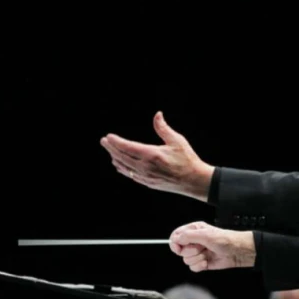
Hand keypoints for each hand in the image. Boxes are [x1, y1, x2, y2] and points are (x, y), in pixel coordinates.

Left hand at [100, 111, 214, 201]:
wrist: (194, 181)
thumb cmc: (187, 159)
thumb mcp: (177, 140)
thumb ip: (163, 128)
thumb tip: (157, 114)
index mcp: (151, 155)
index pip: (127, 147)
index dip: (116, 142)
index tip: (108, 137)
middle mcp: (145, 167)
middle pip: (122, 157)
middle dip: (111, 148)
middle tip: (104, 141)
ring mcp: (145, 177)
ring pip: (124, 167)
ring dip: (115, 158)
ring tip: (110, 151)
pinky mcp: (148, 183)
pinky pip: (130, 175)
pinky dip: (122, 168)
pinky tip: (120, 165)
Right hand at [169, 222, 255, 271]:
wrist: (238, 252)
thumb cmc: (225, 240)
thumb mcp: (205, 235)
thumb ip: (188, 236)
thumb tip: (175, 239)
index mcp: (193, 230)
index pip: (176, 236)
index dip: (175, 243)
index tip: (179, 248)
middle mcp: (194, 241)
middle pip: (180, 250)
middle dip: (190, 251)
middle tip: (200, 248)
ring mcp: (198, 252)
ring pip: (186, 260)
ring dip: (197, 259)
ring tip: (207, 254)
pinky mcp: (201, 262)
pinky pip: (193, 268)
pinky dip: (200, 266)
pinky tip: (207, 262)